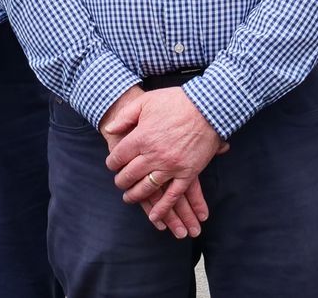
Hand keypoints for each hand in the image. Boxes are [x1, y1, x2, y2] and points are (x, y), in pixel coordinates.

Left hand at [105, 87, 226, 228]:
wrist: (208, 107)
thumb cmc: (177, 102)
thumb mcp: (146, 102)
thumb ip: (125, 116)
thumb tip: (110, 130)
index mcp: (141, 137)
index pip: (118, 157)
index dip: (112, 163)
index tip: (112, 164)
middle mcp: (153, 155)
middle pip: (129, 175)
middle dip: (121, 181)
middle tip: (120, 182)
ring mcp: (171, 166)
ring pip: (146, 188)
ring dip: (135, 196)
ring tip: (129, 197)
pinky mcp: (187, 173)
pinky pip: (172, 196)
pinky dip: (162, 208)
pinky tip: (154, 216)